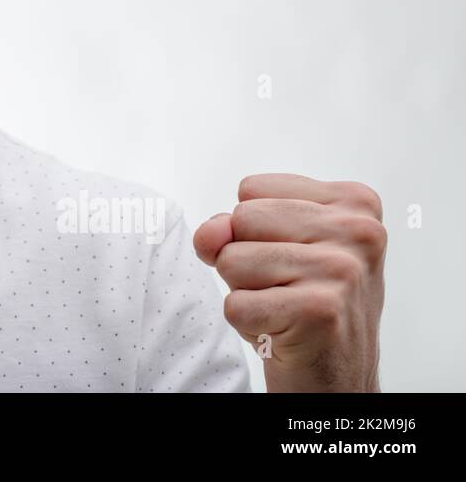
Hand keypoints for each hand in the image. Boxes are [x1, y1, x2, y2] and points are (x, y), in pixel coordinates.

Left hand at [193, 174, 385, 391]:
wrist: (338, 378)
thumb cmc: (306, 304)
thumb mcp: (271, 246)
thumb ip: (231, 226)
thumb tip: (210, 233)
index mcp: (354, 203)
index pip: (251, 189)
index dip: (253, 230)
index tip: (292, 258)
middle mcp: (358, 232)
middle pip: (241, 219)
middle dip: (245, 259)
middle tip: (285, 288)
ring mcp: (342, 271)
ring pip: (232, 260)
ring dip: (245, 292)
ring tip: (284, 308)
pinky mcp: (321, 312)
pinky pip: (235, 305)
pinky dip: (247, 324)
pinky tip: (283, 331)